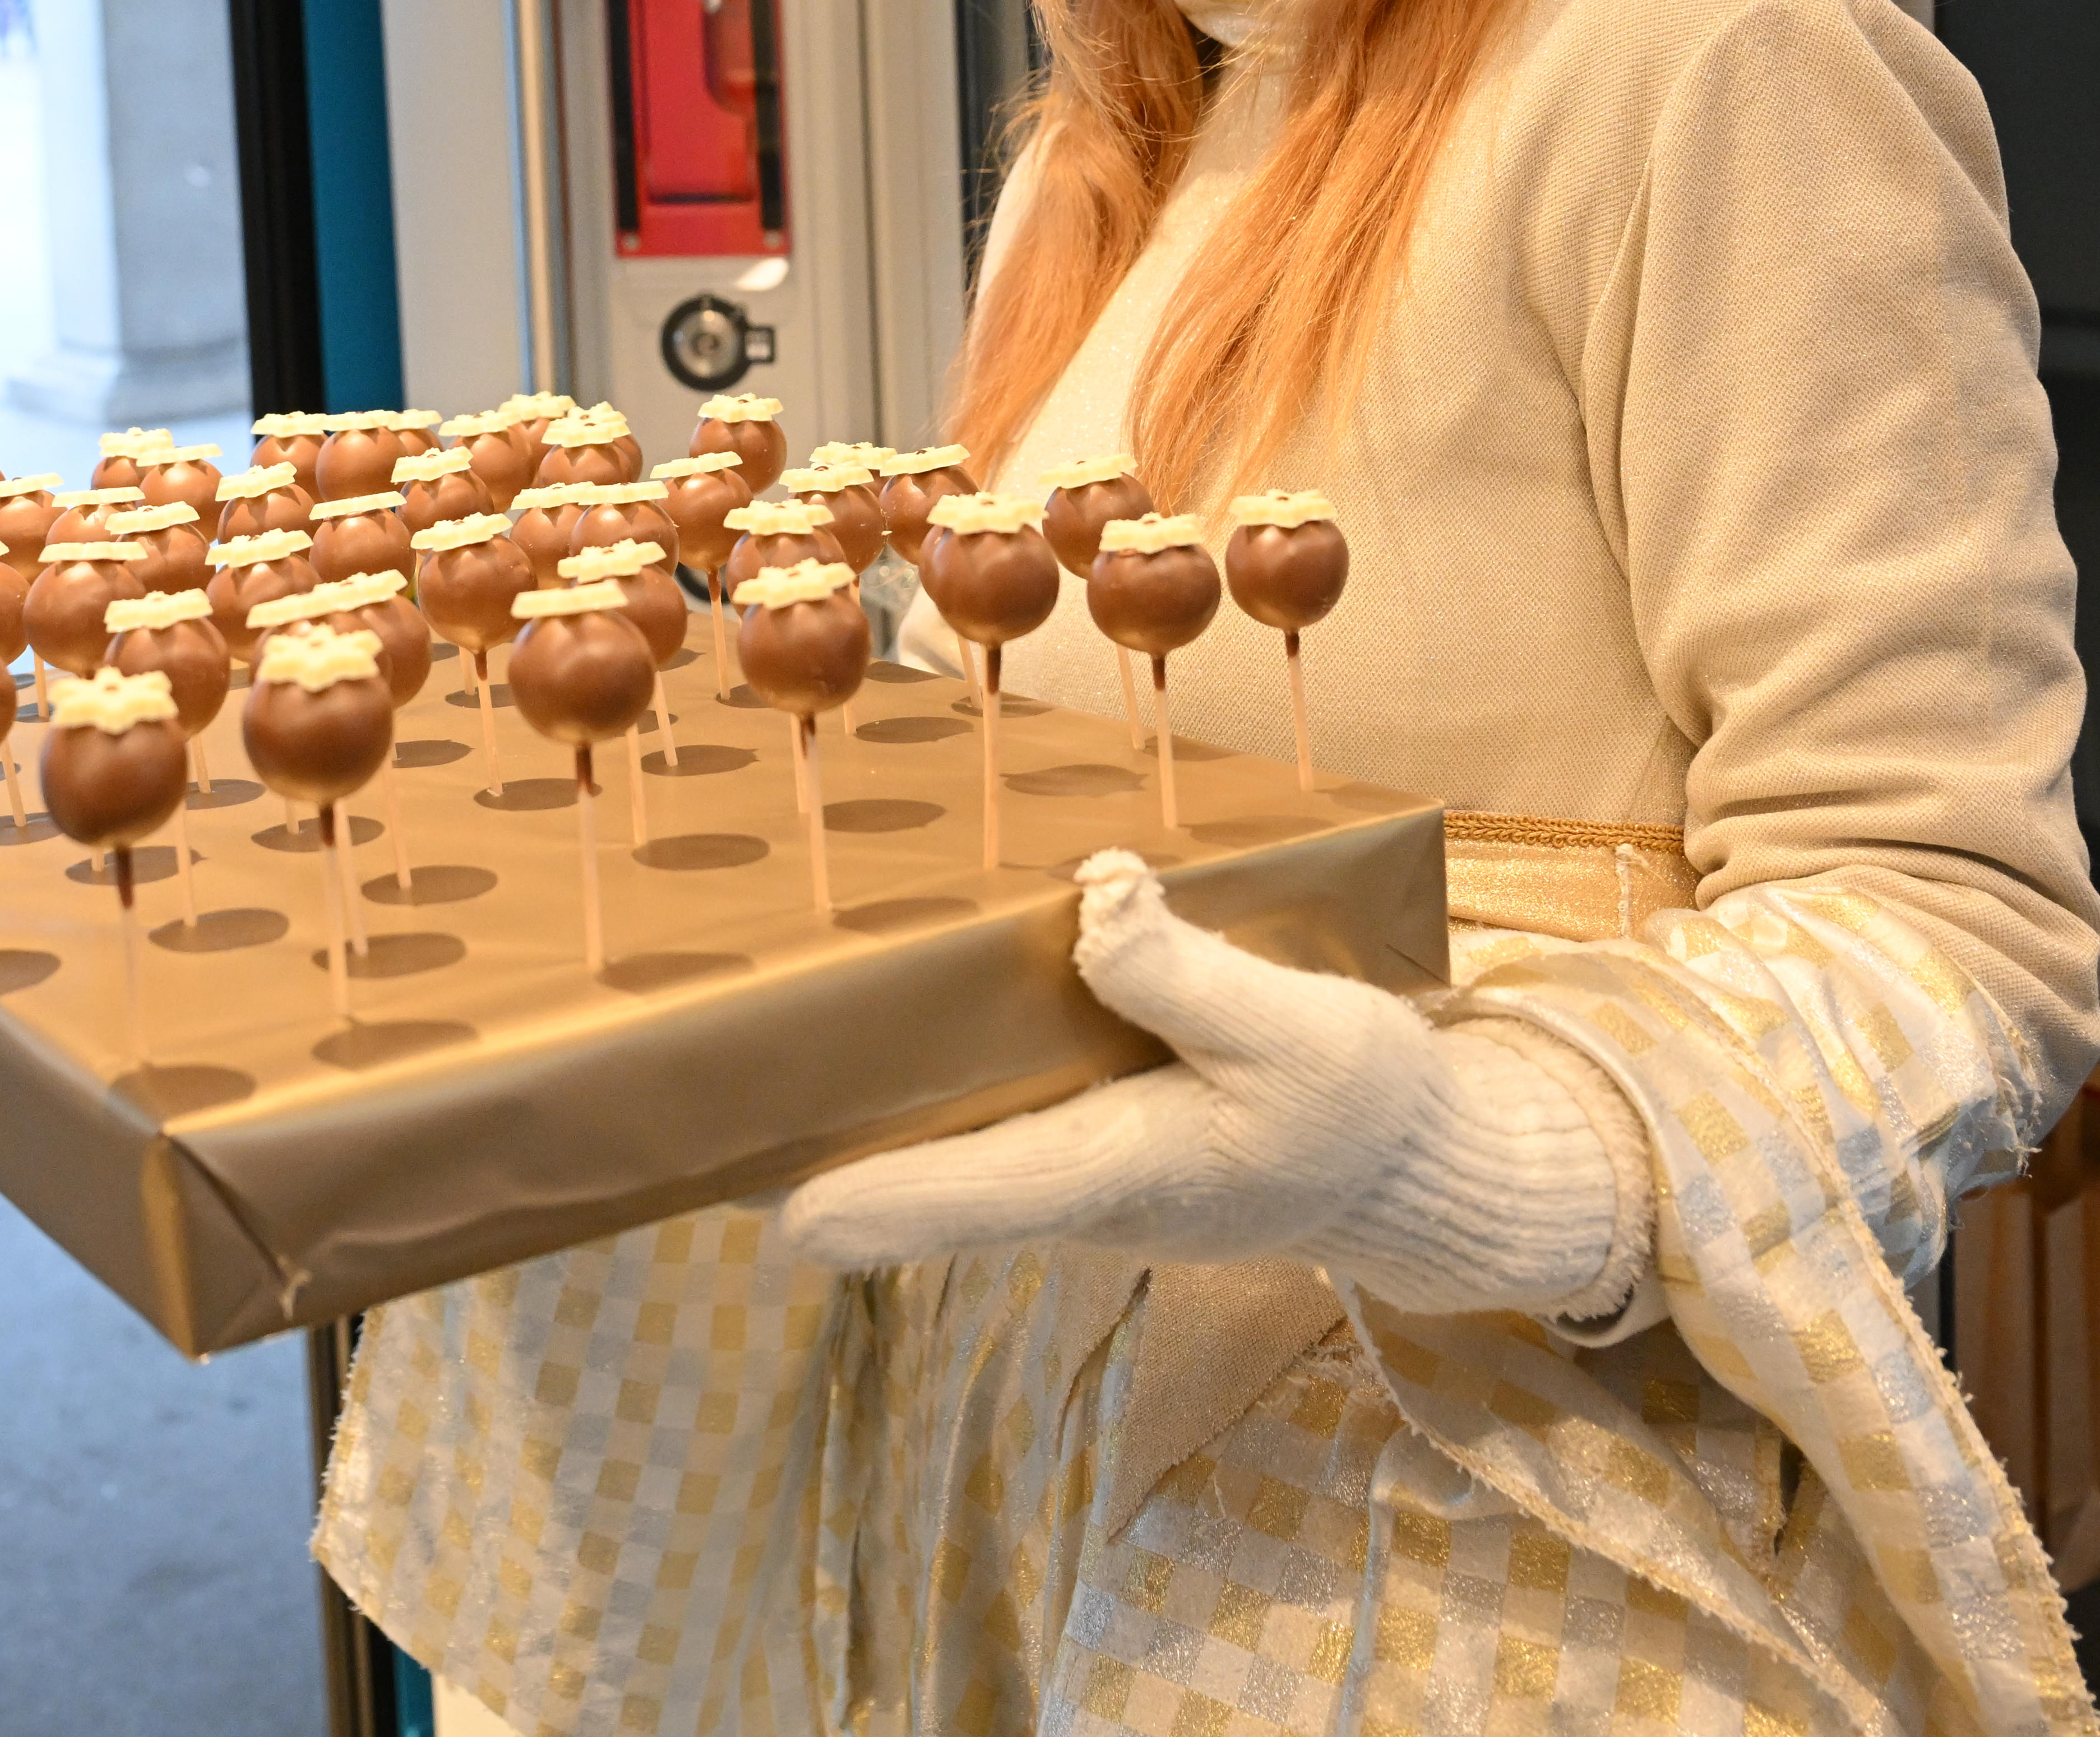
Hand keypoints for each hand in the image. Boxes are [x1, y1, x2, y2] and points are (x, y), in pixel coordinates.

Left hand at [779, 854, 1637, 1316]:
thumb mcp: (1298, 1032)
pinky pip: (971, 1107)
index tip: (764, 1199)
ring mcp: (1061, 1164)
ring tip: (736, 1015)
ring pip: (927, 1138)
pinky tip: (859, 998)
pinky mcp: (1073, 1129)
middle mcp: (1064, 1184)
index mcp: (1114, 1173)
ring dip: (846, 1092)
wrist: (1405, 1161)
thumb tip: (1094, 897)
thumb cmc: (1357, 1108)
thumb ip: (1188, 975)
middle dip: (806, 1133)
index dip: (862, 1202)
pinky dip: (914, 1065)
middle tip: (694, 1062)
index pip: (966, 1199)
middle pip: (904, 1174)